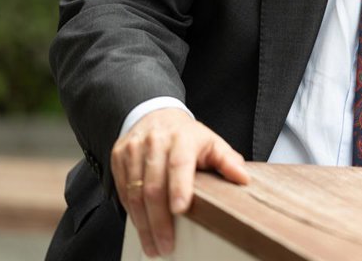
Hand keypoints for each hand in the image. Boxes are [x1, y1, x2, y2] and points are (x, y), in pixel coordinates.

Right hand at [110, 107, 249, 257]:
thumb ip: (227, 161)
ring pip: (135, 192)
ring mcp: (133, 150)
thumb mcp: (211, 143)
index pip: (179, 164)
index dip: (179, 188)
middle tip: (166, 244)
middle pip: (154, 186)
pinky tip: (141, 227)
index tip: (181, 209)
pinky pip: (122, 191)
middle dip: (159, 221)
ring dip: (143, 224)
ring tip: (153, 245)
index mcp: (182, 138)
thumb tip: (242, 178)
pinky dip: (131, 213)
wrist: (156, 116)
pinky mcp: (118, 158)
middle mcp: (155, 142)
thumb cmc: (187, 136)